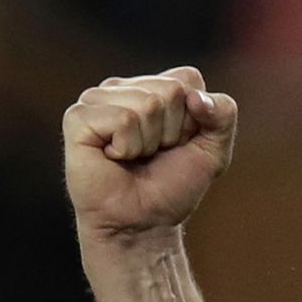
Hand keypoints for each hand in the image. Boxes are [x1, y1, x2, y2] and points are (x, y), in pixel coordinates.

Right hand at [63, 66, 237, 241]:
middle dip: (172, 131)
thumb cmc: (173, 185)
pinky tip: (114, 157)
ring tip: (133, 157)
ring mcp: (97, 99)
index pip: (188, 78)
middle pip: (170, 90)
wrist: (143, 223)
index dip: (193, 118)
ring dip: (149, 142)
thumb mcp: (215, 148)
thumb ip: (223, 113)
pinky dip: (128, 147)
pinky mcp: (78, 117)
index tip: (178, 143)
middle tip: (153, 154)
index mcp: (154, 84)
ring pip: (148, 104)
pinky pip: (123, 119)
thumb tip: (195, 97)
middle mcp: (124, 86)